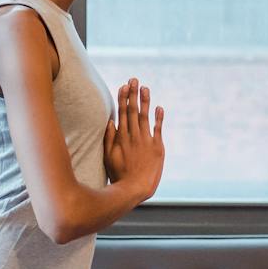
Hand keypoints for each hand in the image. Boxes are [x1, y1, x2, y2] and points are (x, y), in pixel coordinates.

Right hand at [102, 78, 164, 198]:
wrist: (135, 188)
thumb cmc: (119, 174)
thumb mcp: (108, 156)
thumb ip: (109, 138)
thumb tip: (111, 122)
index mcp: (121, 138)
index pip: (121, 113)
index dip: (122, 98)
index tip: (123, 86)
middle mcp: (133, 136)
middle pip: (132, 111)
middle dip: (133, 94)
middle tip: (134, 80)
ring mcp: (146, 141)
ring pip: (145, 116)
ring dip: (145, 101)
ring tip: (145, 87)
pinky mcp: (157, 147)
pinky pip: (158, 129)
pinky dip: (159, 118)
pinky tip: (159, 107)